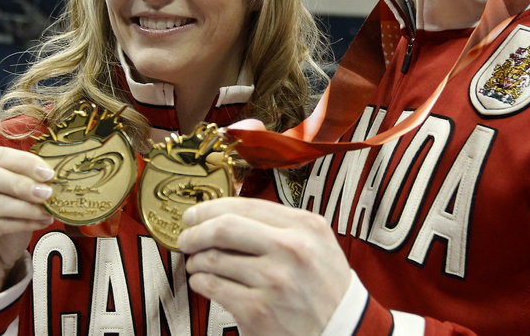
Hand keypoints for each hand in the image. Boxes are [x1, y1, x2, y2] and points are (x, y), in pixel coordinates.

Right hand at [0, 147, 54, 295]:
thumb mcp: (13, 202)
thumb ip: (23, 187)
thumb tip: (50, 177)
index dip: (23, 162)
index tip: (48, 173)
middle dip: (20, 182)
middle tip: (47, 192)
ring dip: (26, 207)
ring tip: (47, 212)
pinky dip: (22, 223)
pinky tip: (39, 224)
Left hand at [179, 198, 350, 335]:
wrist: (343, 329)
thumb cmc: (326, 287)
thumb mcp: (317, 243)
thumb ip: (280, 225)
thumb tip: (227, 214)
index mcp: (305, 226)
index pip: (245, 206)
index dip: (210, 209)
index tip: (196, 215)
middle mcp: (291, 250)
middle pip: (224, 228)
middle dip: (195, 231)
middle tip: (186, 237)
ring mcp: (274, 281)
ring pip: (214, 259)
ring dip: (197, 260)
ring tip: (197, 263)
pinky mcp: (258, 311)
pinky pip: (214, 287)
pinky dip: (201, 282)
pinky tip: (204, 282)